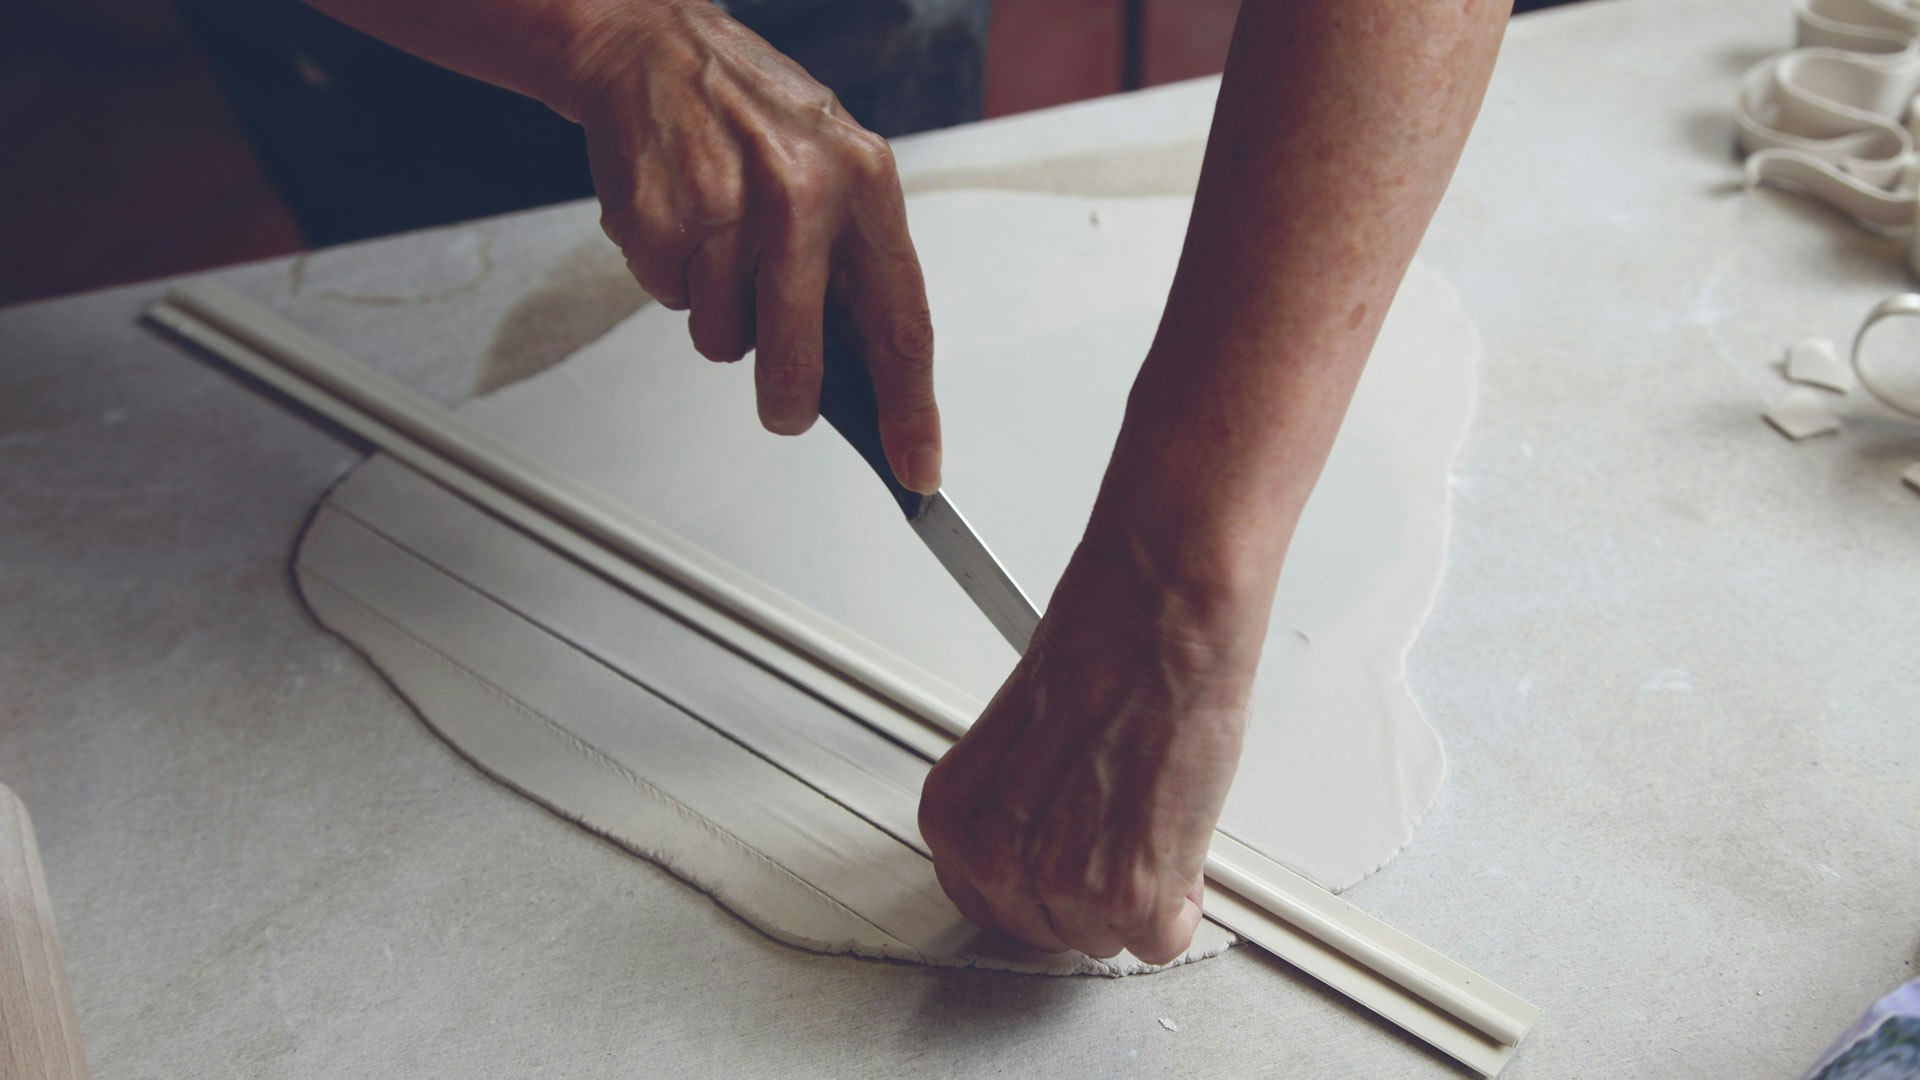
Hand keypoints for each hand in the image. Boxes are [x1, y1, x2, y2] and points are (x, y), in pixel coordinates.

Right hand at [565, 0, 940, 490]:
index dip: (911, 409)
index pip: (901, 324)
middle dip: (789, 399)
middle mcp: (803, 194)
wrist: (649, 46)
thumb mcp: (832, 164)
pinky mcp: (660, 221)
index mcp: (864, 183)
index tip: (916, 466)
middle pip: (800, 356)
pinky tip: (681, 223)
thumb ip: (854, 261)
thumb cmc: (750, 114)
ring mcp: (727, 208)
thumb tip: (870, 372)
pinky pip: (670, 302)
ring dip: (719, 312)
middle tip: (785, 405)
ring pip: (725, 337)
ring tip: (719, 241)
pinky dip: (671, 281)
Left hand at [917, 533, 1264, 963]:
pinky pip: (1157, 942)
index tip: (1066, 859)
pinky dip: (1179, 901)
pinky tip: (1176, 844)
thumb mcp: (1022, 738)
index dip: (1037, 882)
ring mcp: (1060, 878)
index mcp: (955, 813)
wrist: (1162, 616)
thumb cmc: (1104, 647)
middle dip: (1087, 891)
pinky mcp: (1130, 890)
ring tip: (1149, 818)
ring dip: (1136, 894)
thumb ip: (1018, 806)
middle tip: (1120, 829)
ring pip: (1103, 938)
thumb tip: (1041, 840)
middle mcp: (995, 852)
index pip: (984, 900)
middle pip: (1045, 928)